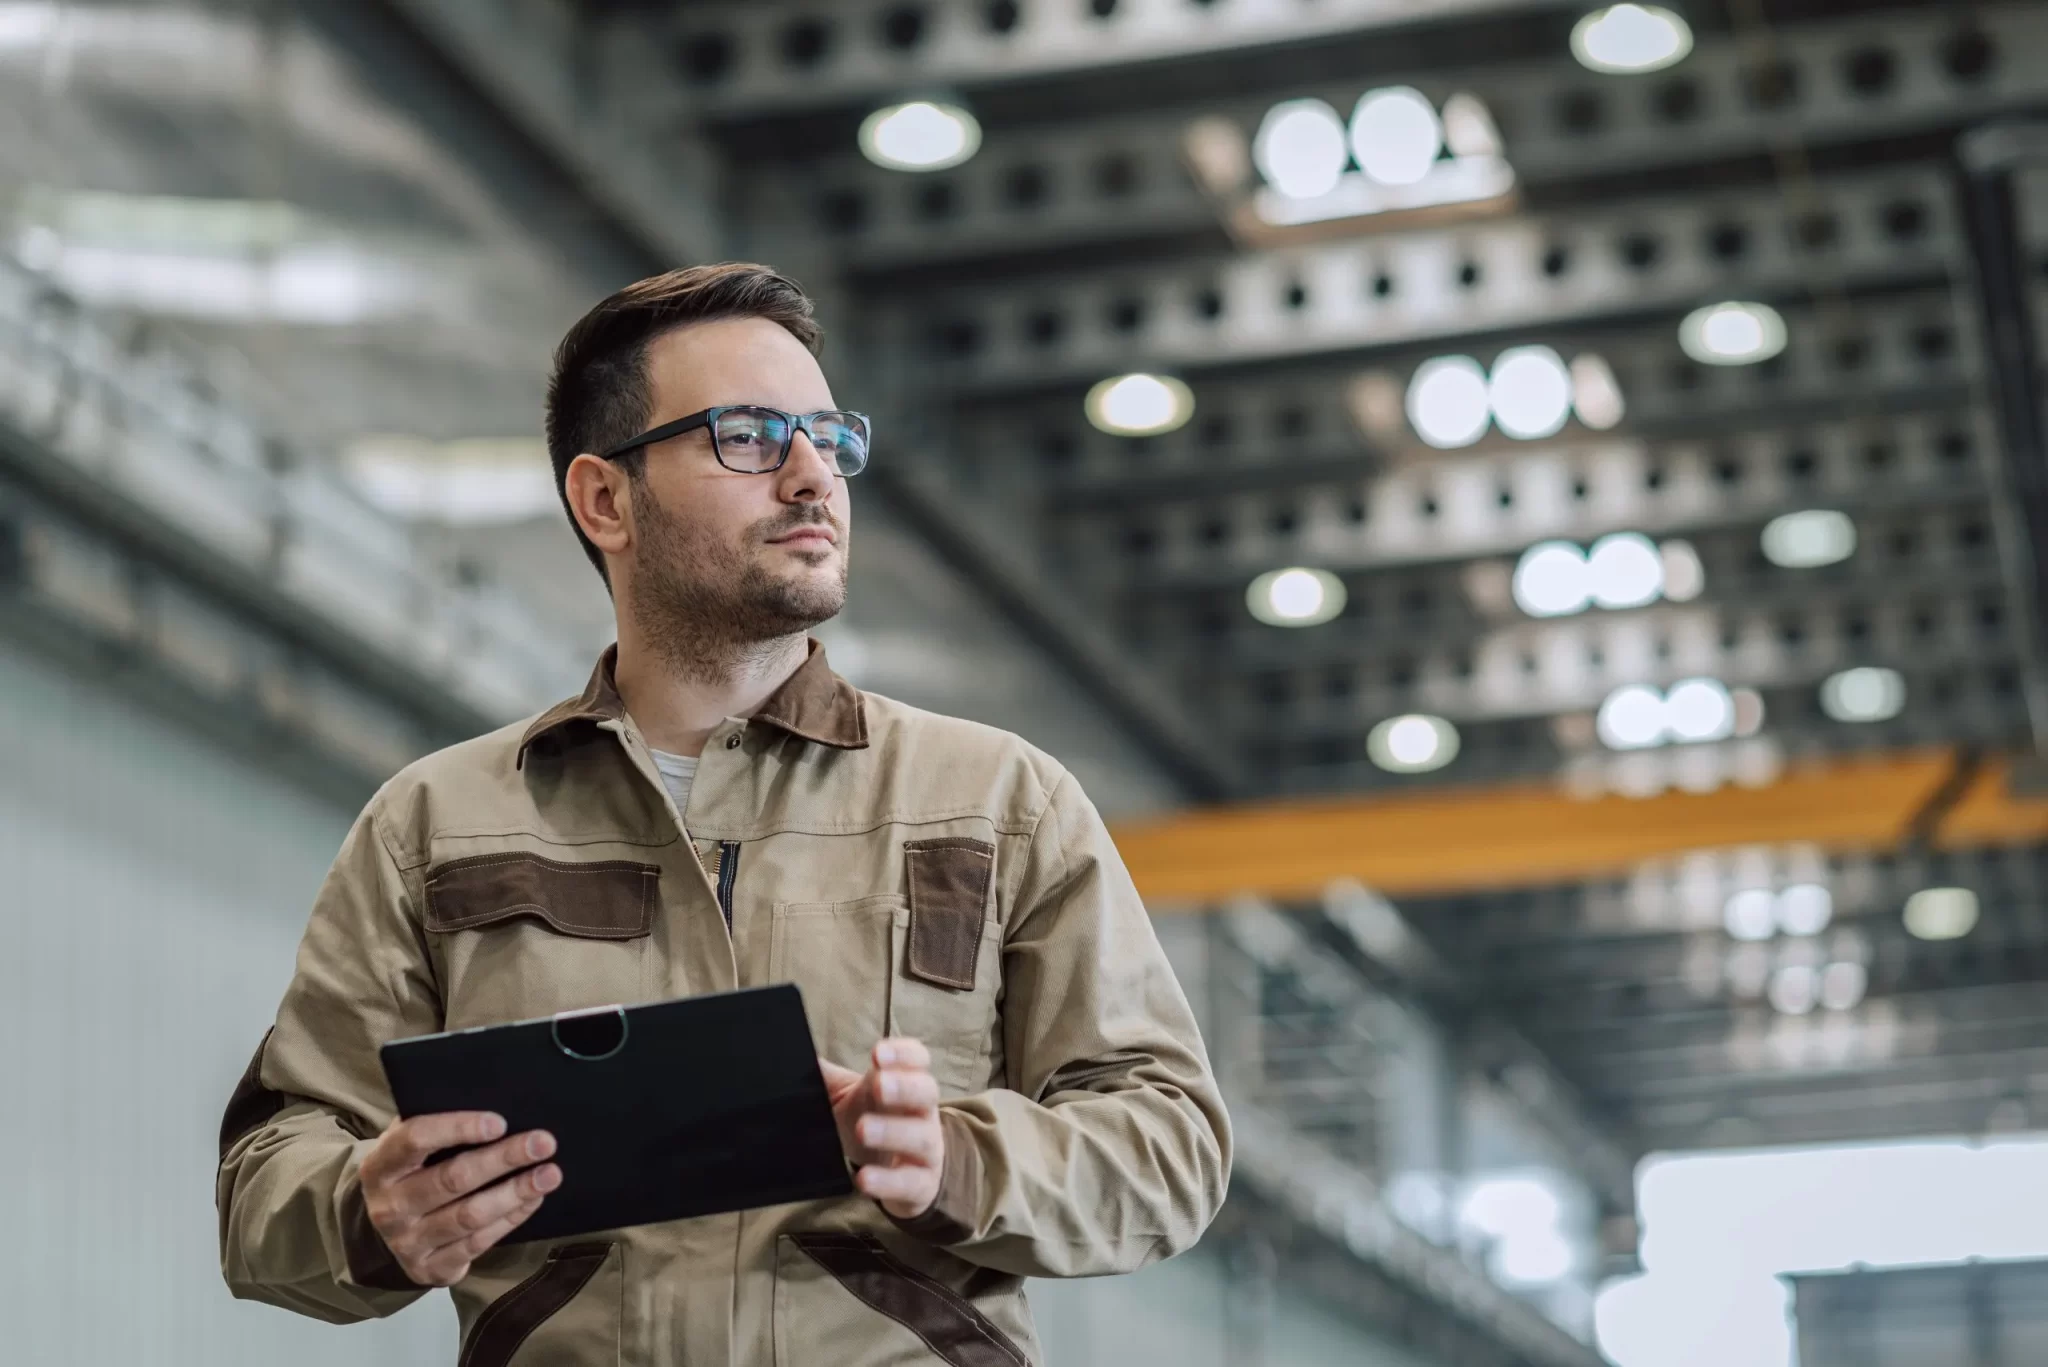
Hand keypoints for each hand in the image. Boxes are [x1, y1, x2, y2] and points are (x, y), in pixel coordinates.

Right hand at [358, 1111, 560, 1285]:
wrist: (388, 1229)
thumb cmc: (412, 1171)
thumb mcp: (409, 1145)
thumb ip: (438, 1124)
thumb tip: (496, 1101)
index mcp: (379, 1166)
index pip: (415, 1139)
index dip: (458, 1128)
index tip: (500, 1122)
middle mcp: (388, 1207)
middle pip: (452, 1179)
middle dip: (503, 1158)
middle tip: (544, 1143)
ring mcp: (407, 1242)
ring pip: (469, 1216)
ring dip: (515, 1193)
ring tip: (549, 1174)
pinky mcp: (429, 1269)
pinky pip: (477, 1243)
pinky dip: (510, 1219)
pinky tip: (532, 1200)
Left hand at [819, 1039, 943, 1219]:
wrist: (902, 1170)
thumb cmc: (874, 1120)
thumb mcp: (849, 1096)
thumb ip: (825, 1078)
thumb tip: (792, 1057)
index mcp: (908, 1082)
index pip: (917, 1059)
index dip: (903, 1054)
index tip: (877, 1054)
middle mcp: (923, 1112)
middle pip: (926, 1092)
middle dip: (904, 1087)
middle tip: (878, 1085)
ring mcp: (927, 1149)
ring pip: (921, 1138)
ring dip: (892, 1132)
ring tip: (863, 1129)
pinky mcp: (921, 1184)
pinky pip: (910, 1182)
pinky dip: (887, 1182)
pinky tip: (863, 1178)